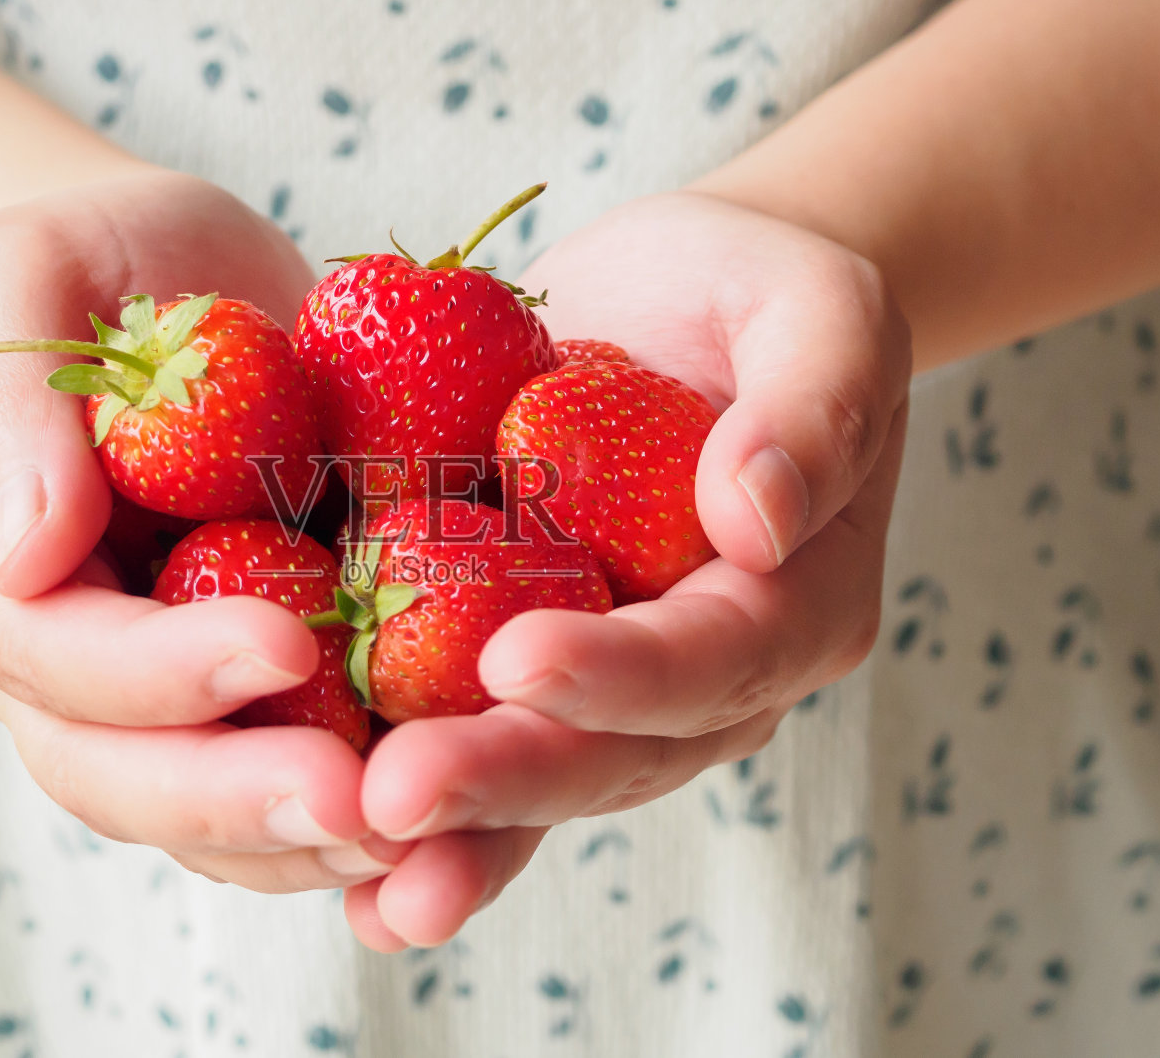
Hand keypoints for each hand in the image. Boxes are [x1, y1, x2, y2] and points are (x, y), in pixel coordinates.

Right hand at [0, 170, 405, 891]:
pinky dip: (346, 810)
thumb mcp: (18, 274)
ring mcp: (134, 694)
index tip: (283, 640)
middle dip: (236, 794)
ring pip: (195, 814)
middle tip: (362, 800)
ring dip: (301, 836)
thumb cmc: (92, 262)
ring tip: (415, 830)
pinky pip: (277, 772)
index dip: (157, 669)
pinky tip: (438, 811)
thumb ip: (7, 405)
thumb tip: (27, 557)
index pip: (49, 655)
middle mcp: (42, 661)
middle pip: (115, 771)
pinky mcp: (232, 694)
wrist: (172, 285)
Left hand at [344, 191, 911, 947]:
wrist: (679, 302)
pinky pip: (472, 736)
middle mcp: (700, 675)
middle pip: (613, 751)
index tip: (517, 661)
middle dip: (507, 778)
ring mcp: (605, 680)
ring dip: (452, 829)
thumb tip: (758, 517)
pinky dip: (418, 808)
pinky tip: (339, 865)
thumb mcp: (819, 310)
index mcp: (791, 605)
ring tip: (359, 863)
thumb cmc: (756, 294)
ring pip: (538, 774)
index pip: (713, 659)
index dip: (621, 673)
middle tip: (396, 797)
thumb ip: (816, 405)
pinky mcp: (517, 658)